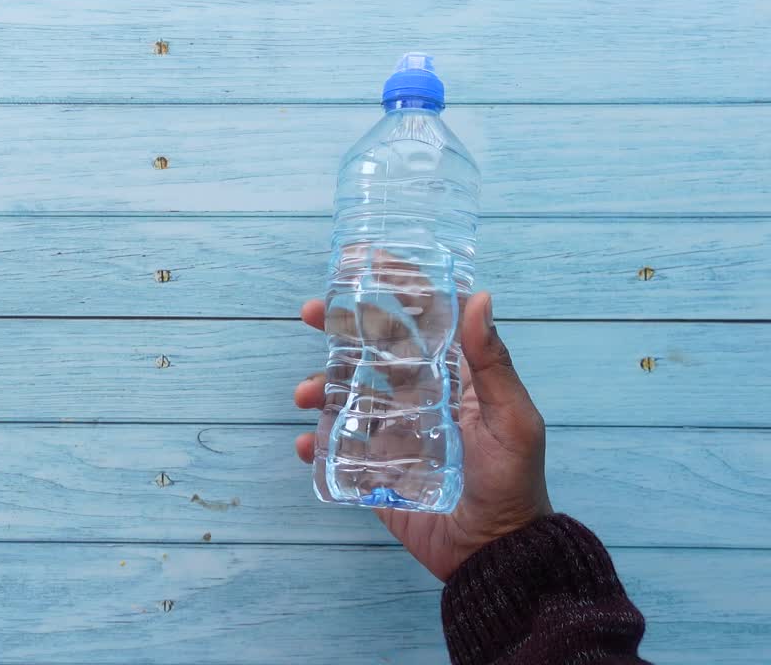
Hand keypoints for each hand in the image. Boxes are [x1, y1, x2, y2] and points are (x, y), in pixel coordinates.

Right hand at [294, 291, 552, 581]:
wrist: (496, 554)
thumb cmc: (513, 485)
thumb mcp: (513, 420)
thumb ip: (493, 365)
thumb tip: (479, 298)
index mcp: (454, 379)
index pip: (423, 322)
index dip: (397, 287)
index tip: (364, 261)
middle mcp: (420, 398)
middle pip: (374, 350)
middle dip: (340, 327)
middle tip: (311, 313)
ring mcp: (395, 433)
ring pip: (348, 396)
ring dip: (320, 387)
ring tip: (303, 394)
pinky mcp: (377, 470)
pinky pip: (338, 450)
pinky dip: (316, 444)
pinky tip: (306, 444)